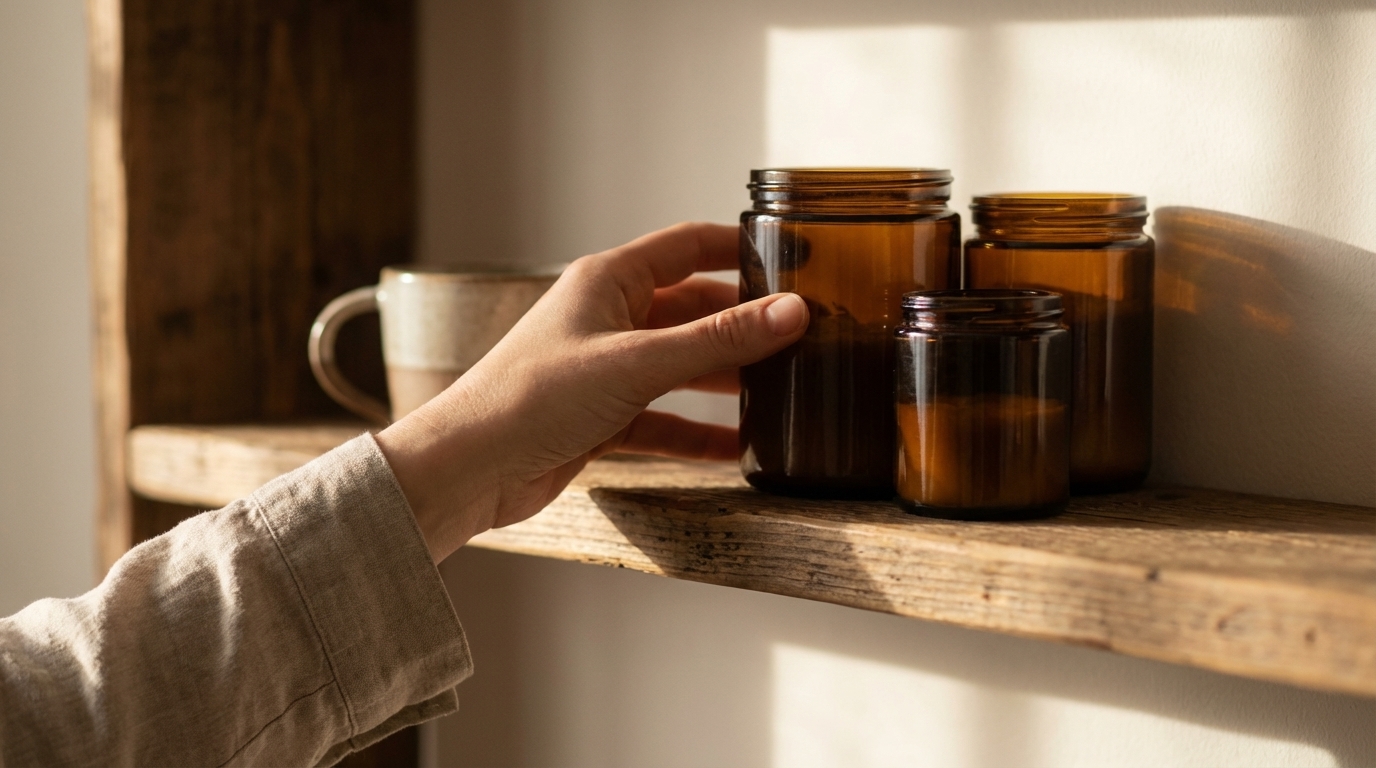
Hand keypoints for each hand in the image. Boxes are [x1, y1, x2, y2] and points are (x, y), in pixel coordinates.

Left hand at [374, 222, 808, 561]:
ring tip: (782, 389)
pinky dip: (697, 431)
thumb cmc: (529, 399)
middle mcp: (607, 318)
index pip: (688, 246)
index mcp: (608, 281)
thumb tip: (788, 312)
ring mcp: (604, 368)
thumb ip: (715, 341)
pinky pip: (663, 418)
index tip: (793, 255)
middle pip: (692, 309)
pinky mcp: (600, 417)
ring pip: (680, 365)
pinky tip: (736, 447)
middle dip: (743, 323)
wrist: (469, 467)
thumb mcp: (636, 363)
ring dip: (726, 378)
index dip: (740, 248)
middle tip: (802, 336)